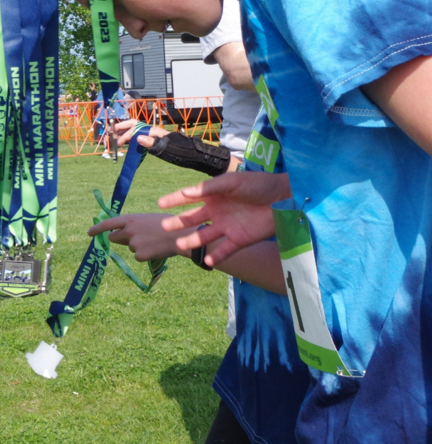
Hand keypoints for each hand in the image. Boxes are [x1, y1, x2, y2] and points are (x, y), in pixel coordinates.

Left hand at [89, 213, 191, 260]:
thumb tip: (123, 235)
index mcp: (130, 219)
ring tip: (154, 240)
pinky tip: (155, 249)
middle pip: (114, 238)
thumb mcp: (146, 220)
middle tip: (131, 238)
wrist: (180, 236)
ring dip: (139, 246)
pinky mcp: (139, 255)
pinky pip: (138, 256)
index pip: (108, 223)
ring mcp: (133, 244)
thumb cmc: (166, 224)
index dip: (97, 229)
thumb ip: (133, 226)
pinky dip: (145, 254)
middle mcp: (128, 231)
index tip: (89, 233)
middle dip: (118, 239)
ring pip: (131, 247)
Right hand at [113, 119, 168, 147]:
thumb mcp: (162, 146)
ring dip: (122, 132)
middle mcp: (148, 130)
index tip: (119, 144)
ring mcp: (148, 134)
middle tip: (109, 130)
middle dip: (120, 127)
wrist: (181, 150)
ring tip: (112, 135)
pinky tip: (122, 142)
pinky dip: (127, 137)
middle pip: (132, 124)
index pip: (134, 130)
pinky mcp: (148, 139)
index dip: (125, 136)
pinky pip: (135, 136)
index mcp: (151, 130)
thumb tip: (138, 138)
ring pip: (132, 129)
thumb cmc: (173, 148)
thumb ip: (151, 142)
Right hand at [156, 172, 291, 266]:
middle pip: (193, 219)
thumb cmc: (258, 185)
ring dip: (193, 240)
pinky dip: (217, 256)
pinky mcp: (240, 240)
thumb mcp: (232, 182)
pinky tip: (208, 261)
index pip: (189, 198)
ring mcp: (227, 227)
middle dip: (178, 222)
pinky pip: (225, 250)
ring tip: (180, 245)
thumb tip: (187, 192)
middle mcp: (217, 212)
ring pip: (205, 236)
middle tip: (164, 226)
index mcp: (213, 195)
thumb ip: (209, 188)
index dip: (174, 200)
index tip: (160, 204)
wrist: (284, 198)